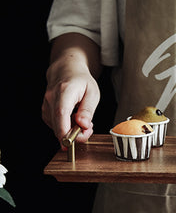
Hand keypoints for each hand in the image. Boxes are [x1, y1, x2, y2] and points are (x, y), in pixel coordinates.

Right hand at [42, 33, 101, 148]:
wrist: (66, 70)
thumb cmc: (81, 80)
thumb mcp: (92, 93)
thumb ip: (88, 110)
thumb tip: (83, 125)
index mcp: (64, 91)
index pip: (61, 115)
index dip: (65, 132)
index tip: (73, 143)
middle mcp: (51, 98)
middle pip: (58, 125)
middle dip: (75, 134)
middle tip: (88, 129)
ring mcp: (46, 104)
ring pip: (57, 127)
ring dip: (71, 130)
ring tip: (82, 120)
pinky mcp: (45, 111)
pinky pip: (55, 125)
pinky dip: (65, 127)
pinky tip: (73, 121)